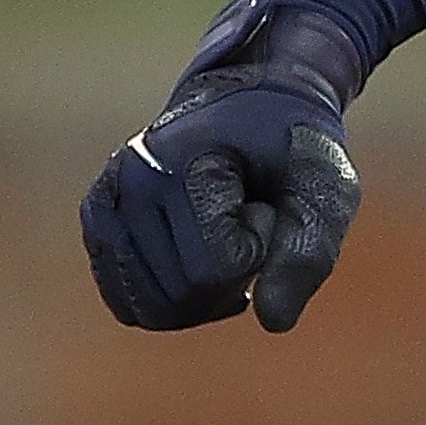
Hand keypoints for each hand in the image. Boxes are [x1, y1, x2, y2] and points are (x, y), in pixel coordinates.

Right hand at [80, 0, 364, 332]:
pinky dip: (177, 299)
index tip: (266, 198)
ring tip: (222, 229)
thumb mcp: (327, 185)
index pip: (219, 267)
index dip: (262, 245)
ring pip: (154, 312)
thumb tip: (274, 321)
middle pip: (183, 296)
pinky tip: (202, 257)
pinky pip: (133, 306)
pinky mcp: (99, 229)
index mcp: (175, 161)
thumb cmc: (293, 145)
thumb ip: (310, 249)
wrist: (254, 103)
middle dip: (234, 272)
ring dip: (206, 290)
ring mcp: (103, 206)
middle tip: (247, 213)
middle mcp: (126, 183)